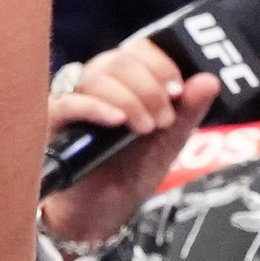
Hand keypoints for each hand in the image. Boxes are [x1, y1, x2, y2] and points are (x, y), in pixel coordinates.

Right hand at [39, 41, 223, 252]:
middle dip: (150, 88)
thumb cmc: (128, 171)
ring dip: (130, 100)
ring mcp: (71, 101)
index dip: (160, 63)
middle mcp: (95, 84)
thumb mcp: (168, 141)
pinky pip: (68, 102)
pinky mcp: (50, 122)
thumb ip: (187, 110)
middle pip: (118, 60)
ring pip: (97, 78)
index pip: (137, 49)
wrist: (103, 210)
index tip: (177, 91)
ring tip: (145, 129)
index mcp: (123, 81)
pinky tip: (117, 121)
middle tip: (163, 119)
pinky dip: (96, 107)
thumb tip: (208, 80)